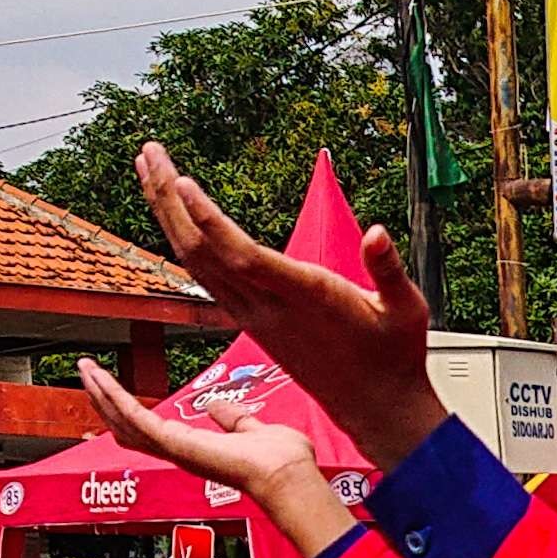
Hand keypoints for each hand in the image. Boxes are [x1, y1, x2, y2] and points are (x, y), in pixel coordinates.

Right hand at [79, 362, 359, 557]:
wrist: (288, 474)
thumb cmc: (282, 461)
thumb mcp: (254, 429)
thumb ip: (234, 418)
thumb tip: (215, 405)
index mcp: (196, 448)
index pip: (150, 430)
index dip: (128, 412)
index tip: (112, 392)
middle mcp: (179, 451)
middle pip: (128, 425)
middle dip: (105, 399)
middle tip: (88, 373)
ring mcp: (174, 449)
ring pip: (125, 419)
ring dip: (103, 393)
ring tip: (86, 369)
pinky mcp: (174, 443)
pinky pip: (136, 417)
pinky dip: (116, 397)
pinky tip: (101, 379)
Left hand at [130, 144, 447, 471]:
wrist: (374, 405)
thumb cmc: (392, 355)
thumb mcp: (407, 310)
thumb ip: (389, 269)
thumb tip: (378, 233)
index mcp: (307, 297)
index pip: (246, 257)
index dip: (211, 222)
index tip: (183, 182)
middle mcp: (270, 307)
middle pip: (203, 251)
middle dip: (171, 200)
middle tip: (150, 152)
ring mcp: (255, 315)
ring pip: (196, 262)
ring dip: (168, 214)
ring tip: (149, 170)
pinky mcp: (251, 319)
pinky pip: (205, 275)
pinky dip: (183, 239)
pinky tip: (174, 217)